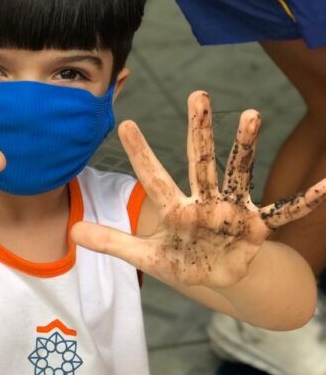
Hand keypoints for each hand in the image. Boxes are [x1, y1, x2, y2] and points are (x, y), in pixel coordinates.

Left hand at [71, 91, 325, 286]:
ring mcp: (232, 212)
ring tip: (251, 115)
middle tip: (196, 96)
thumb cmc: (182, 262)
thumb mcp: (144, 257)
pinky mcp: (256, 228)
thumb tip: (72, 234)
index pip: (154, 177)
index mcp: (176, 209)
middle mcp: (204, 202)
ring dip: (245, 147)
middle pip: (199, 162)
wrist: (216, 278)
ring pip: (238, 174)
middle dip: (198, 131)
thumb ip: (112, 243)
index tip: (125, 124)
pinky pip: (284, 212)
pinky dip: (304, 201)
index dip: (140, 153)